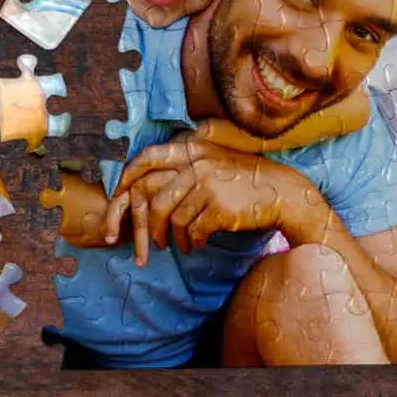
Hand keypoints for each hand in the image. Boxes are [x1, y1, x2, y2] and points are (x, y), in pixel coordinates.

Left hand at [104, 137, 322, 265]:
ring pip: (173, 220)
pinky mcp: (218, 208)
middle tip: (152, 242)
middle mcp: (197, 164)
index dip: (127, 176)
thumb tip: (149, 188)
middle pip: (154, 199)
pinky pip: (192, 231)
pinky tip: (199, 244)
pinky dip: (193, 241)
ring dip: (175, 239)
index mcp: (193, 150)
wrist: (281, 192)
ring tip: (183, 246)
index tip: (116, 194)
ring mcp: (207, 186)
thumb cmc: (243, 181)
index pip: (147, 157)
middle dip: (148, 226)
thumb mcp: (214, 162)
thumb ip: (186, 168)